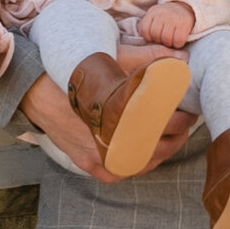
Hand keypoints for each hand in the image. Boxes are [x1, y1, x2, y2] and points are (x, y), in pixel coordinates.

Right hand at [19, 70, 195, 181]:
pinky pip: (118, 172)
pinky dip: (133, 165)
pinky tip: (144, 155)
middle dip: (176, 136)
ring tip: (170, 138)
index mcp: (123, 116)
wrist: (39, 90)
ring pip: (140, 164)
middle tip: (185, 123)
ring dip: (159, 152)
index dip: (183, 120)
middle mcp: (110, 141)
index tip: (190, 112)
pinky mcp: (88, 163)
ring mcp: (99, 156)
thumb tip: (180, 57)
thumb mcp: (115, 61)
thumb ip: (149, 60)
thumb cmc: (79, 75)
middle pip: (157, 148)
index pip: (165, 125)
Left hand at [143, 0, 195, 49]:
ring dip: (168, 43)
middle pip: (156, 35)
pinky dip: (177, 44)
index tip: (153, 38)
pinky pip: (178, 40)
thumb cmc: (166, 16)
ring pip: (166, 39)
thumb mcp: (154, 15)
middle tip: (162, 40)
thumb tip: (138, 33)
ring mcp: (174, 19)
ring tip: (170, 41)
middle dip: (158, 41)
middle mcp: (163, 14)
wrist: (184, 7)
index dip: (148, 37)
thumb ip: (145, 24)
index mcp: (153, 12)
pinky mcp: (184, 25)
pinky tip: (177, 41)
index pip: (145, 29)